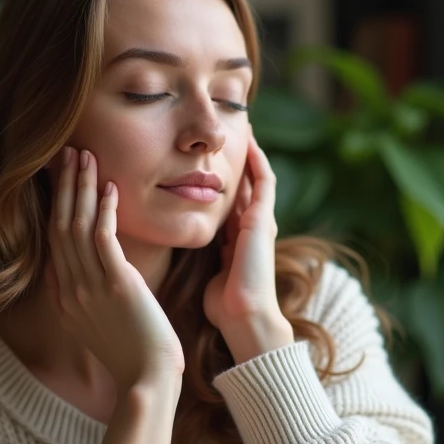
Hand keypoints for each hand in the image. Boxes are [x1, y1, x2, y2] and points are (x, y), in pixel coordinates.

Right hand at [46, 146, 184, 392]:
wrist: (147, 382)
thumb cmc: (134, 358)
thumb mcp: (98, 328)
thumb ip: (87, 301)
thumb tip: (80, 281)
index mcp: (65, 299)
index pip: (54, 242)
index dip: (56, 205)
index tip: (61, 177)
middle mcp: (70, 289)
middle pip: (60, 225)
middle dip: (64, 186)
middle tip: (68, 153)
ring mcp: (90, 287)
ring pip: (77, 225)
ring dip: (81, 187)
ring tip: (85, 156)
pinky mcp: (116, 285)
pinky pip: (103, 238)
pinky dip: (104, 210)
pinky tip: (110, 187)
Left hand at [203, 128, 293, 362]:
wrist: (244, 315)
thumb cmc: (222, 305)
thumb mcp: (206, 273)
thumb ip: (199, 259)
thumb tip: (177, 252)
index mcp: (236, 238)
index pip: (228, 202)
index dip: (219, 182)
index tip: (205, 161)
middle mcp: (250, 227)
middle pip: (245, 185)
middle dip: (236, 162)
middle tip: (225, 136)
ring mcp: (260, 222)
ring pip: (257, 179)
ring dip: (250, 155)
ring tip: (243, 129)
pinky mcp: (263, 219)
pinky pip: (265, 183)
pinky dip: (259, 162)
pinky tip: (251, 143)